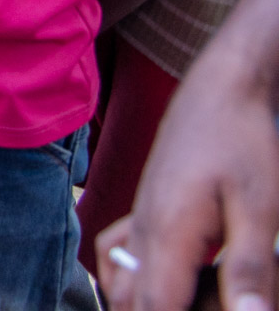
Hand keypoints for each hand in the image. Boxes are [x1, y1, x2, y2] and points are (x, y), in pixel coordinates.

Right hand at [95, 65, 278, 310]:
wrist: (220, 91)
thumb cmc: (242, 142)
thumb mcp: (261, 208)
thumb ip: (251, 269)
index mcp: (167, 235)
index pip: (152, 308)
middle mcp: (142, 232)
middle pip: (131, 304)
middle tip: (211, 302)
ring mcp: (138, 221)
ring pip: (120, 285)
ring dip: (144, 305)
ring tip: (194, 298)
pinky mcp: (144, 212)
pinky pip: (118, 258)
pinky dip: (129, 283)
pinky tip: (162, 285)